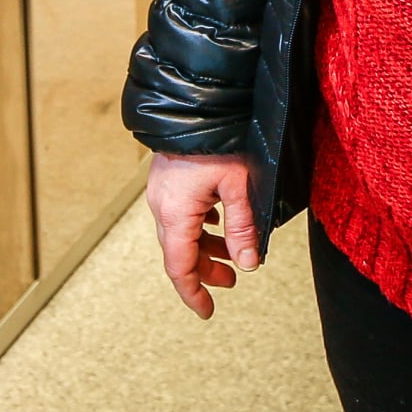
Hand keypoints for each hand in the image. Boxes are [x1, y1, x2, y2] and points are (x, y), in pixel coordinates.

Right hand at [144, 151, 259, 317]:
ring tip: (231, 254)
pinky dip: (200, 225)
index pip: (180, 267)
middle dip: (205, 270)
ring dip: (205, 247)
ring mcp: (162, 191)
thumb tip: (249, 264)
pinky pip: (181, 213)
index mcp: (176, 213)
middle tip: (232, 281)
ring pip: (181, 232)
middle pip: (180, 251)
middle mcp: (162, 205)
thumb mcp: (239, 185)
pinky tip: (218, 221)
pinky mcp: (168, 178)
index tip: (207, 312)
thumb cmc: (218, 138)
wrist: (194, 99)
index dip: (193, 293)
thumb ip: (243, 228)